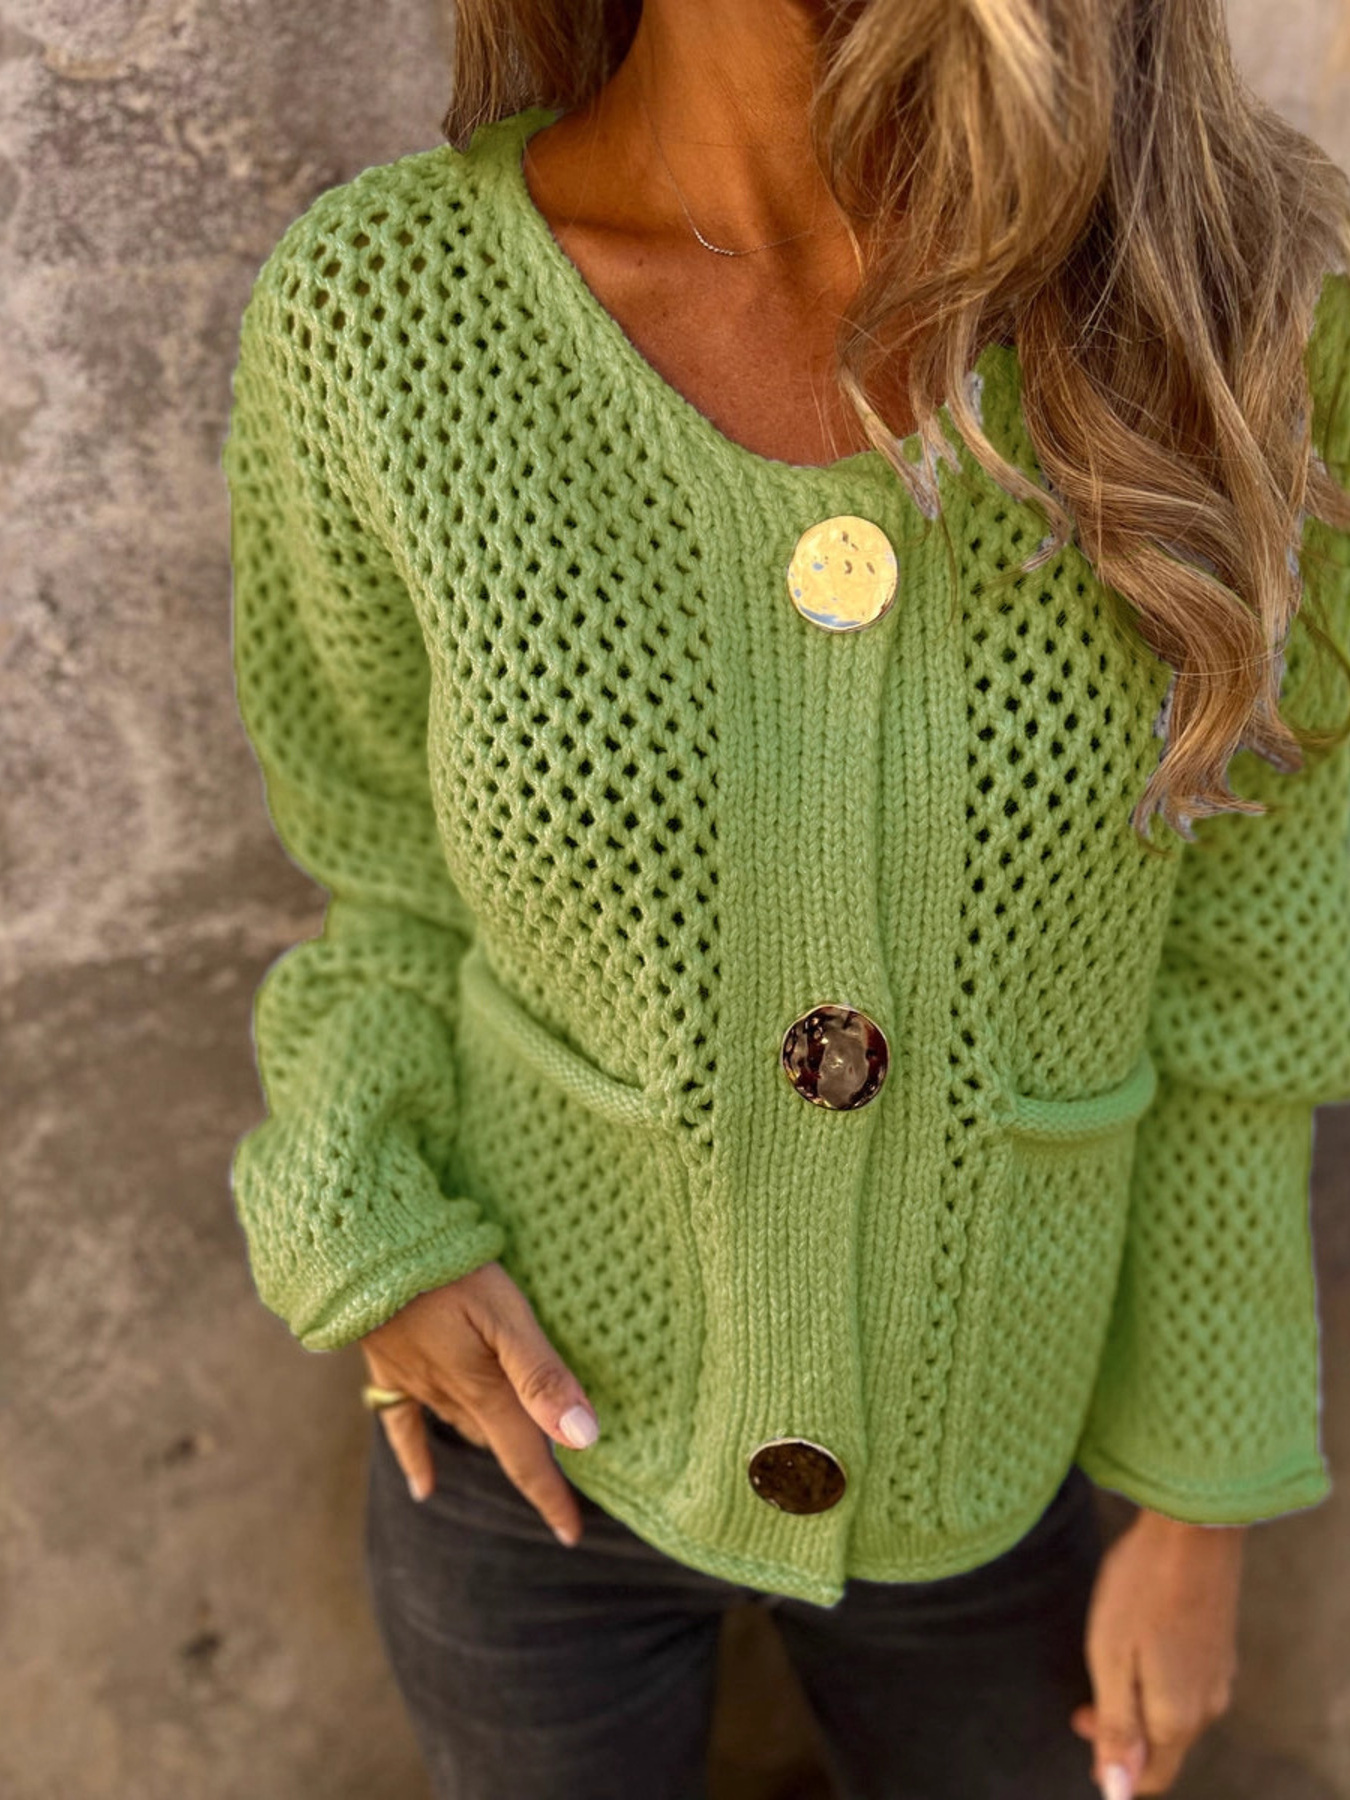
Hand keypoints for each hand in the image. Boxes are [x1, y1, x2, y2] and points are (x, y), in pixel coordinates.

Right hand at [359, 1261, 599, 1547]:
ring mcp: (415, 1384)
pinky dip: (416, 1456)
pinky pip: (401, 1425)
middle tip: (559, 1482)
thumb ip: (542, 1375)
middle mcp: (451, 1397)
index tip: (571, 1534)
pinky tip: (423, 1486)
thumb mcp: (506, 1315)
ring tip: (517, 1457)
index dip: (552, 1496)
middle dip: (529, 1463)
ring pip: (464, 1427)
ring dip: (492, 1443)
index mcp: (484, 1390)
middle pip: (499, 1442)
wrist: (363, 1251)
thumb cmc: (444, 1272)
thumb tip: (583, 1437)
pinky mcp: (387, 1367)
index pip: (526, 1457)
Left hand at [1071, 1507, 1244, 1795]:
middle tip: (1082, 1702)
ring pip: (1176, 1714)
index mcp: (1179, 1717)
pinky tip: (1138, 1647)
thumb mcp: (1111, 1657)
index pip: (1153, 1775)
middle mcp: (1209, 1705)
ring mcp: (1220, 1675)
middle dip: (1123, 1733)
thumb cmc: (1142, 1588)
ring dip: (1140, 1705)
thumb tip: (1116, 1785)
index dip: (1116, 1768)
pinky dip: (1159, 1682)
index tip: (1082, 1728)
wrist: (1193, 1528)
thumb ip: (1116, 1725)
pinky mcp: (1221, 1647)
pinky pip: (1188, 1685)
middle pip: (1165, 1745)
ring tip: (1105, 1667)